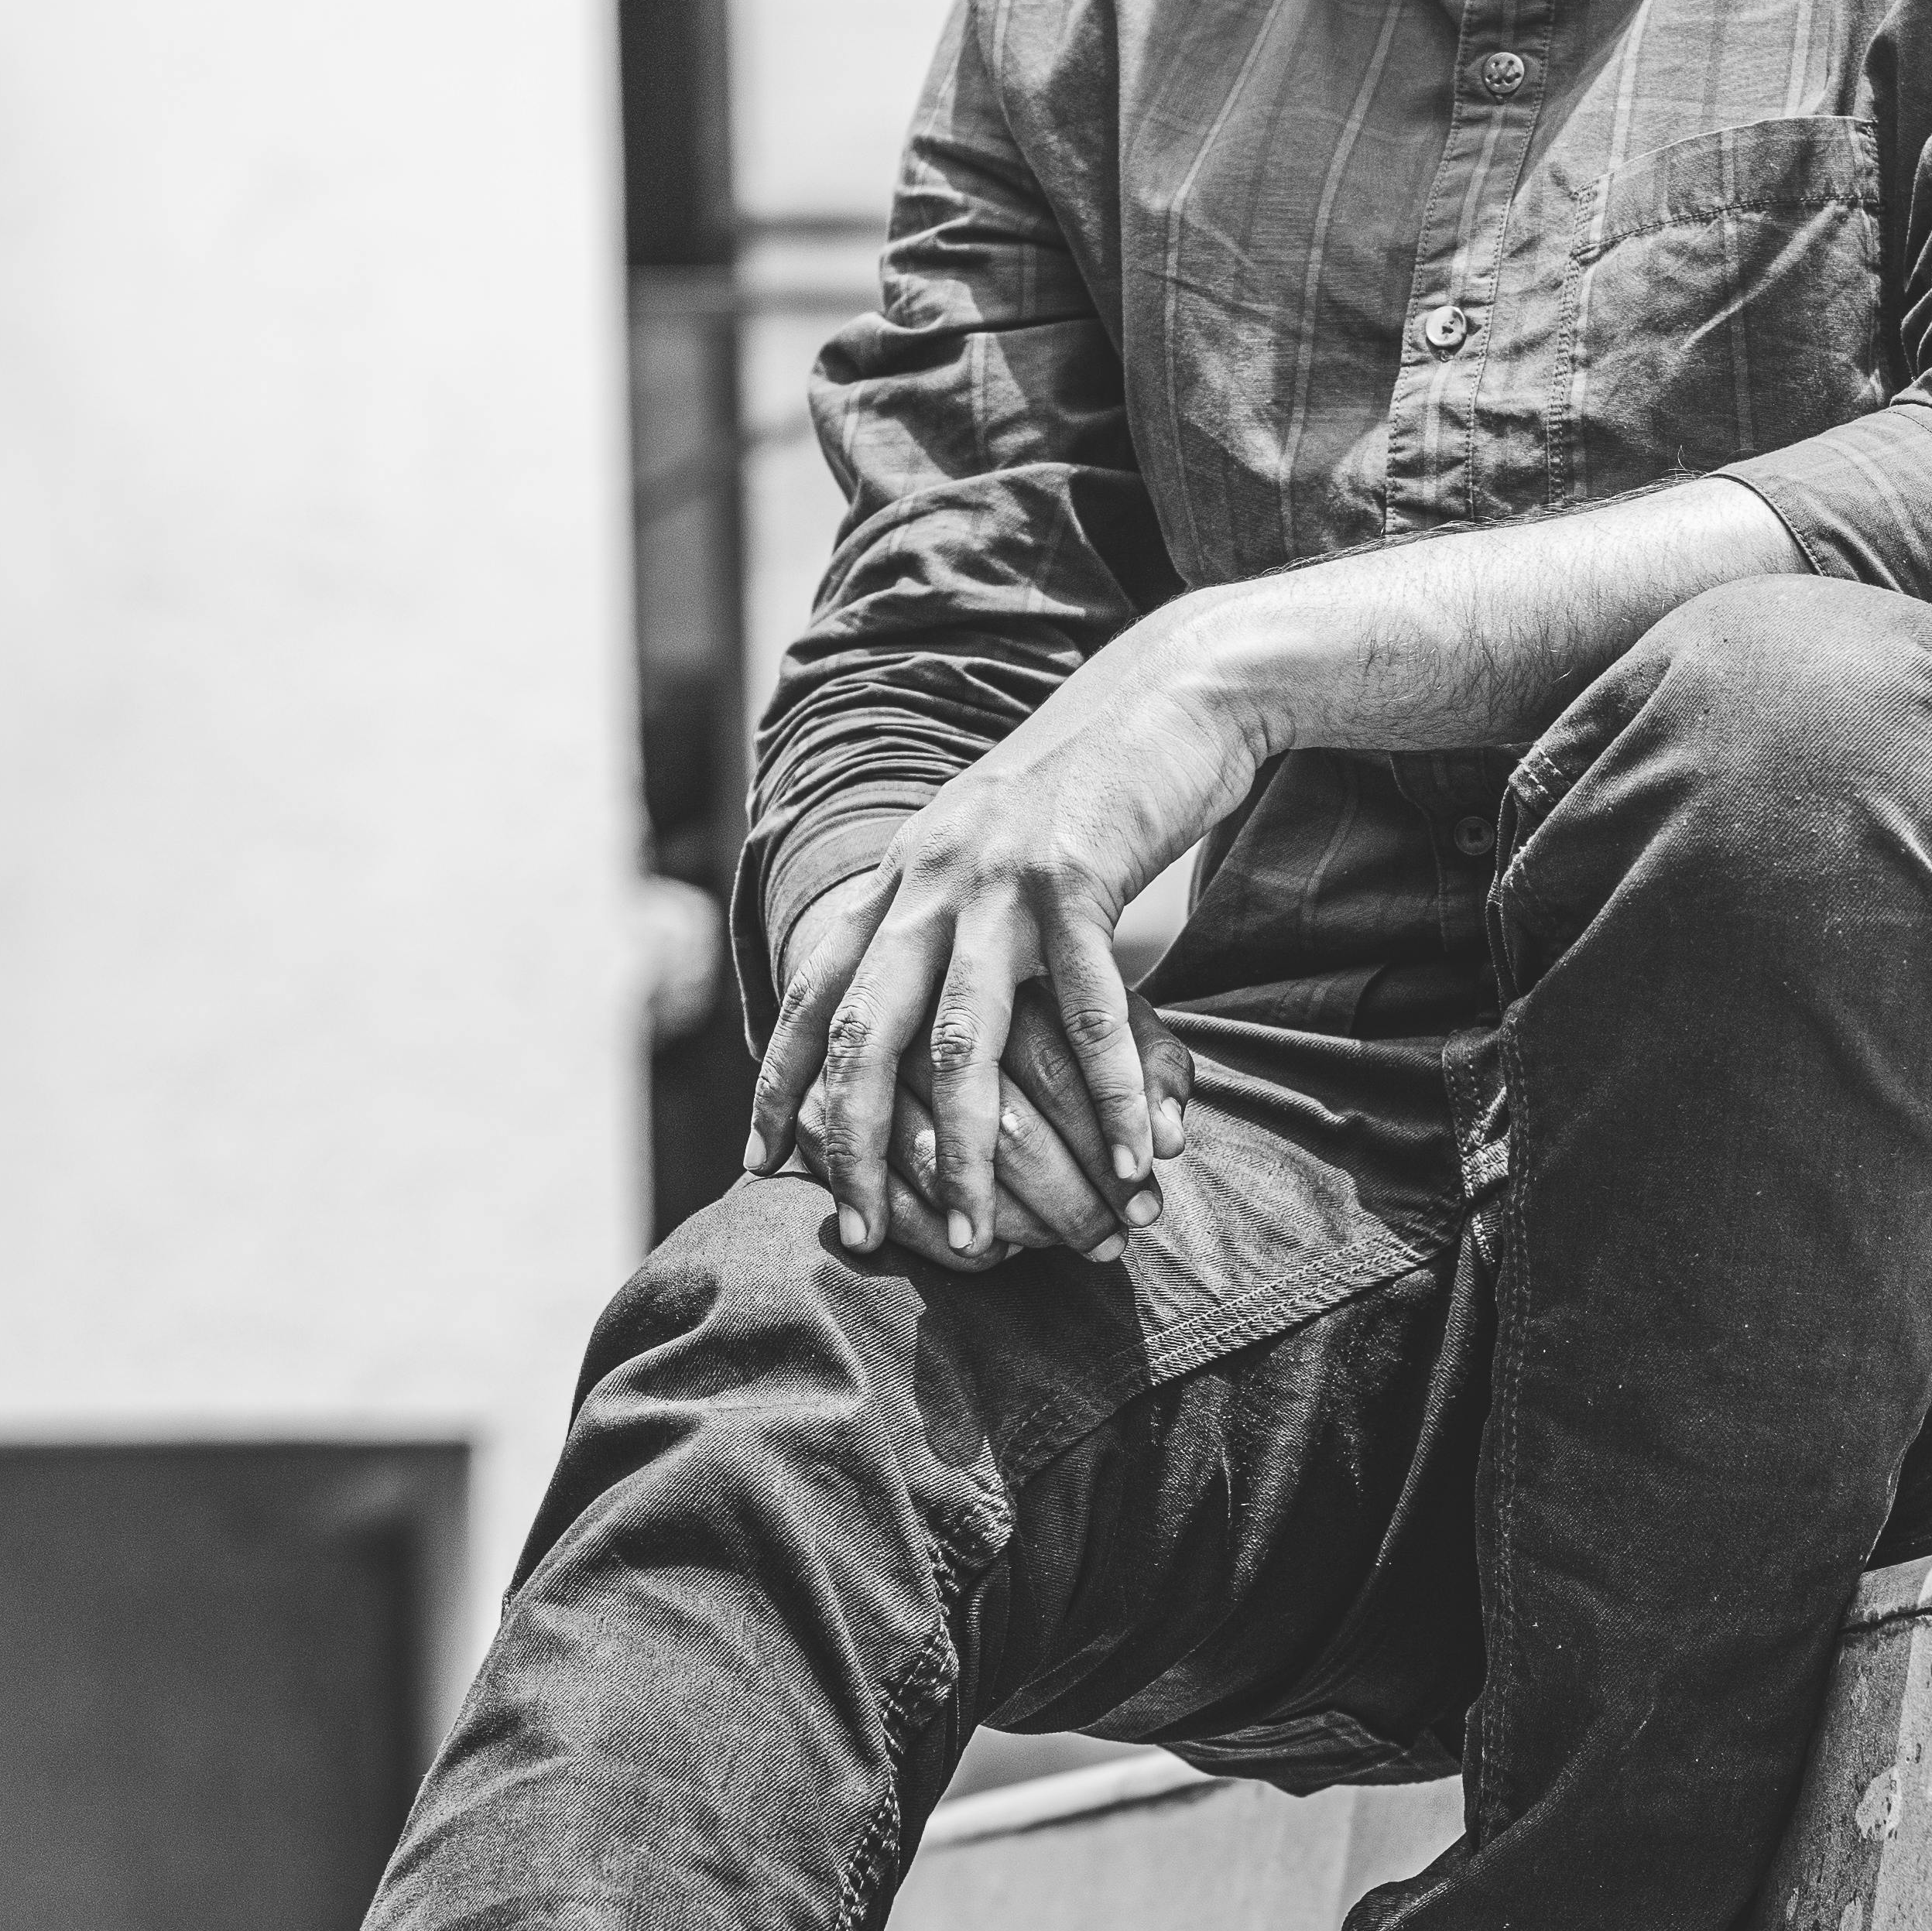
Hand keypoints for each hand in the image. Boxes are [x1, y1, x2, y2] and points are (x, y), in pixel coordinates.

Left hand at [747, 610, 1249, 1256]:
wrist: (1172, 691)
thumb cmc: (1086, 786)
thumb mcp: (984, 841)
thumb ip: (939, 907)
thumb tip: (905, 992)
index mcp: (899, 871)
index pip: (811, 991)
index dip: (778, 1081)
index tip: (759, 1162)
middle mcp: (928, 875)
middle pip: (862, 1034)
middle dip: (853, 1146)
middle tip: (860, 1235)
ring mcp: (999, 878)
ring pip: (961, 1043)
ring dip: (969, 1153)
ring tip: (982, 1240)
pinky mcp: (1081, 879)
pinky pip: (1088, 1014)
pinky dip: (1109, 1097)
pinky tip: (1131, 1161)